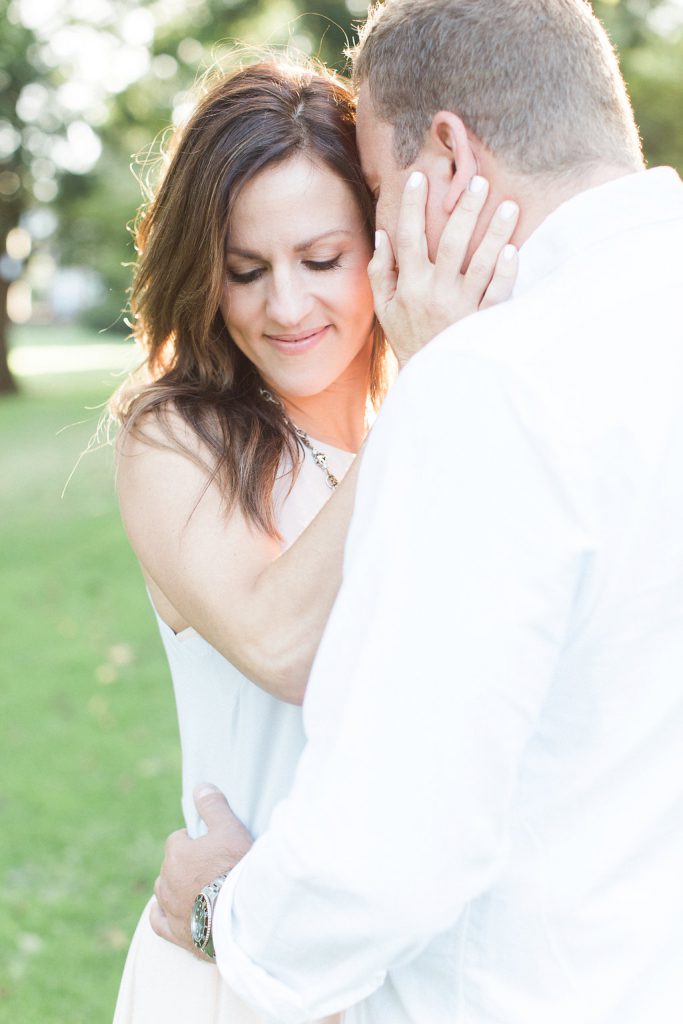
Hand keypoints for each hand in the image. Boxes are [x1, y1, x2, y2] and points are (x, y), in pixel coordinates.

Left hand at [150, 784, 252, 955]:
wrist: (241, 917)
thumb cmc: (236, 868)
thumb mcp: (229, 829)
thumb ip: (213, 806)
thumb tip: (200, 787)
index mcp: (176, 853)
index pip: (179, 839)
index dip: (196, 841)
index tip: (213, 846)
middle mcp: (166, 880)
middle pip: (172, 865)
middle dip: (187, 864)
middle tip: (213, 868)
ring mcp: (168, 907)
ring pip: (164, 890)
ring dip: (177, 887)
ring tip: (200, 889)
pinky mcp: (174, 932)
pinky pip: (159, 921)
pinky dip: (162, 914)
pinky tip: (168, 911)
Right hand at [369, 174, 518, 367]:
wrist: (431, 379)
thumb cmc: (409, 338)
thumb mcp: (384, 309)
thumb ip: (381, 272)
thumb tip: (384, 235)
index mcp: (410, 286)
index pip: (410, 238)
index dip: (413, 207)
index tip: (420, 177)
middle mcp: (436, 293)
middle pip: (452, 244)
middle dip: (465, 210)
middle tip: (479, 183)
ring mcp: (462, 307)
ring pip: (481, 264)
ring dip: (496, 234)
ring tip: (509, 206)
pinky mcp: (481, 321)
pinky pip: (497, 293)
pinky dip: (506, 272)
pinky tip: (514, 250)